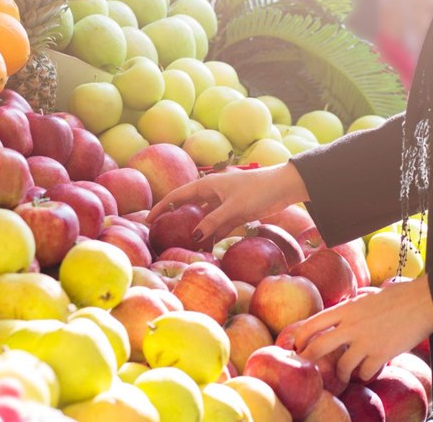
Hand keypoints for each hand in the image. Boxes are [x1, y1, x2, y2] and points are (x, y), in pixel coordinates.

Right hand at [146, 162, 309, 242]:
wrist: (284, 186)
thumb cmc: (258, 190)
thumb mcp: (233, 207)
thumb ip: (213, 221)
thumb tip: (195, 236)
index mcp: (207, 185)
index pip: (178, 196)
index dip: (162, 207)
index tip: (148, 220)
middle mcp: (212, 193)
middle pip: (188, 208)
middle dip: (176, 220)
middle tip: (162, 235)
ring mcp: (223, 203)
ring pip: (204, 219)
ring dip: (196, 231)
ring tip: (183, 246)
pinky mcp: (235, 213)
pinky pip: (218, 225)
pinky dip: (212, 235)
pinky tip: (206, 247)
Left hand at [296, 276, 432, 383]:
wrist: (422, 301)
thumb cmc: (398, 296)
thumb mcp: (367, 298)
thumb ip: (352, 310)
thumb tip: (342, 318)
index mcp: (346, 309)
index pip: (312, 324)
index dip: (301, 337)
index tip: (298, 345)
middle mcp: (351, 325)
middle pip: (318, 347)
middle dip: (309, 358)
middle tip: (308, 364)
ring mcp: (366, 341)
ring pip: (342, 366)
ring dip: (341, 373)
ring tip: (344, 374)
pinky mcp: (382, 354)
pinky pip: (365, 372)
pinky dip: (365, 374)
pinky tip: (367, 371)